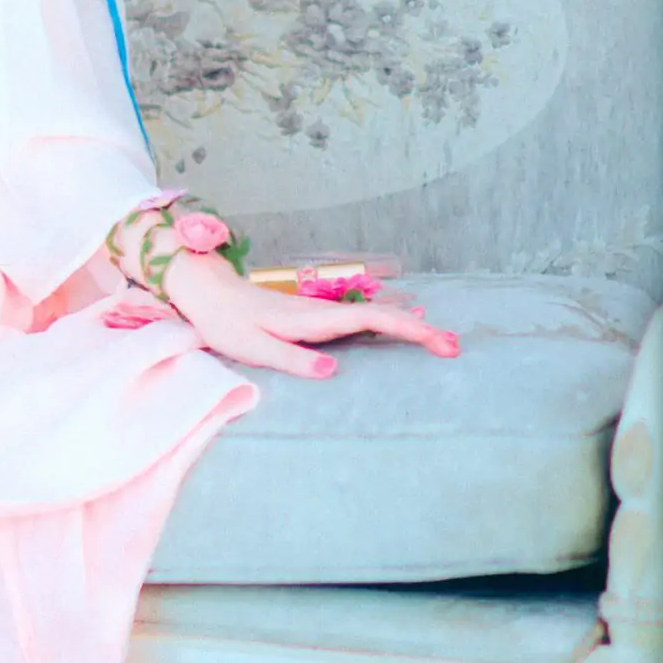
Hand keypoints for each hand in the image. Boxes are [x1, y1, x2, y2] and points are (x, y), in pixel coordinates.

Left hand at [160, 249, 459, 380]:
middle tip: (455, 347)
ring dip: (408, 326)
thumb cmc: (227, 322)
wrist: (207, 293)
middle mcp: (324, 312)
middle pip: (382, 317)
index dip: (408, 328)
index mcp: (315, 320)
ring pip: (374, 317)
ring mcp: (321, 313)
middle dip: (420, 329)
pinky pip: (361, 319)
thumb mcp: (254, 347)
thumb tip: (333, 370)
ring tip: (442, 339)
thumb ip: (292, 359)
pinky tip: (402, 321)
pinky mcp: (314, 318)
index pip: (372, 321)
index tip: (439, 341)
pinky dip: (388, 322)